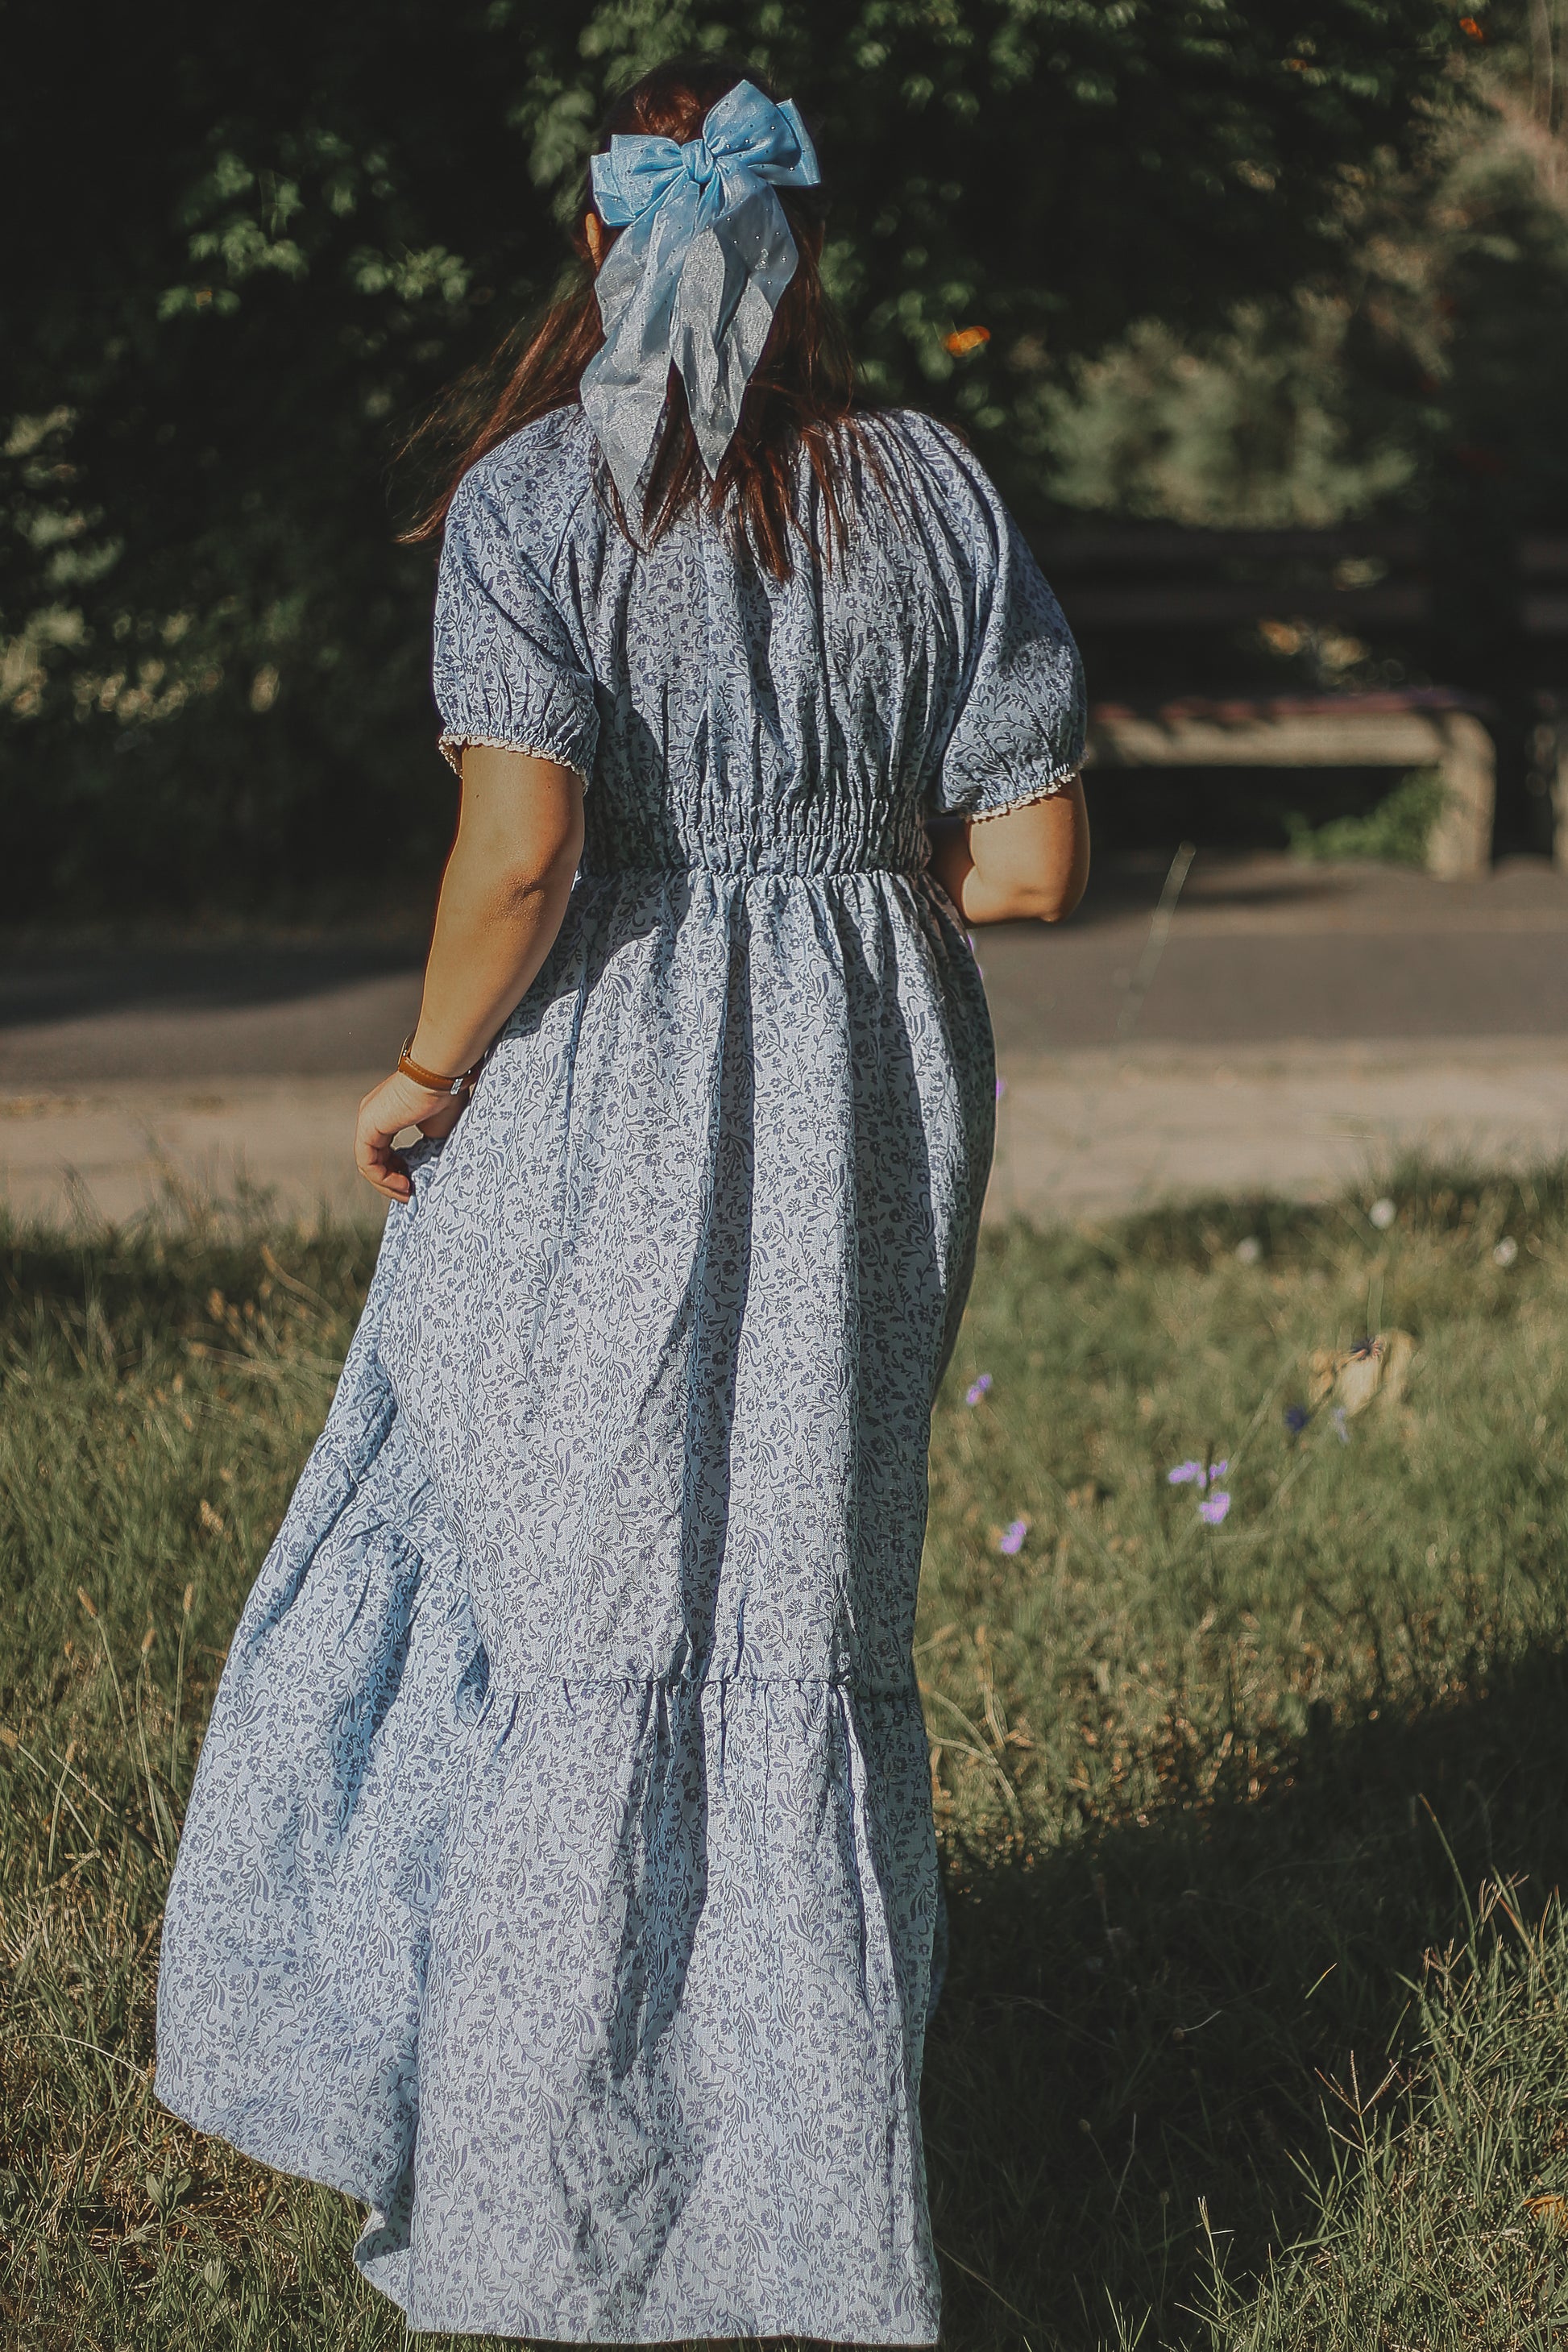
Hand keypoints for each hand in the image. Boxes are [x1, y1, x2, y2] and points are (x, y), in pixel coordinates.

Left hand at [354, 1069, 469, 1202]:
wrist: (440, 1078)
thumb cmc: (446, 1098)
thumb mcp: (437, 1132)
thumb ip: (426, 1150)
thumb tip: (428, 1172)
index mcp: (388, 1114)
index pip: (384, 1150)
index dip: (398, 1170)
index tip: (415, 1182)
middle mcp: (373, 1116)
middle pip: (374, 1159)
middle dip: (391, 1181)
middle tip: (410, 1194)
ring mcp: (368, 1120)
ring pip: (369, 1164)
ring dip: (387, 1184)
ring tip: (408, 1192)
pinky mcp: (367, 1126)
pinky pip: (367, 1163)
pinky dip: (383, 1179)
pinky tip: (403, 1184)